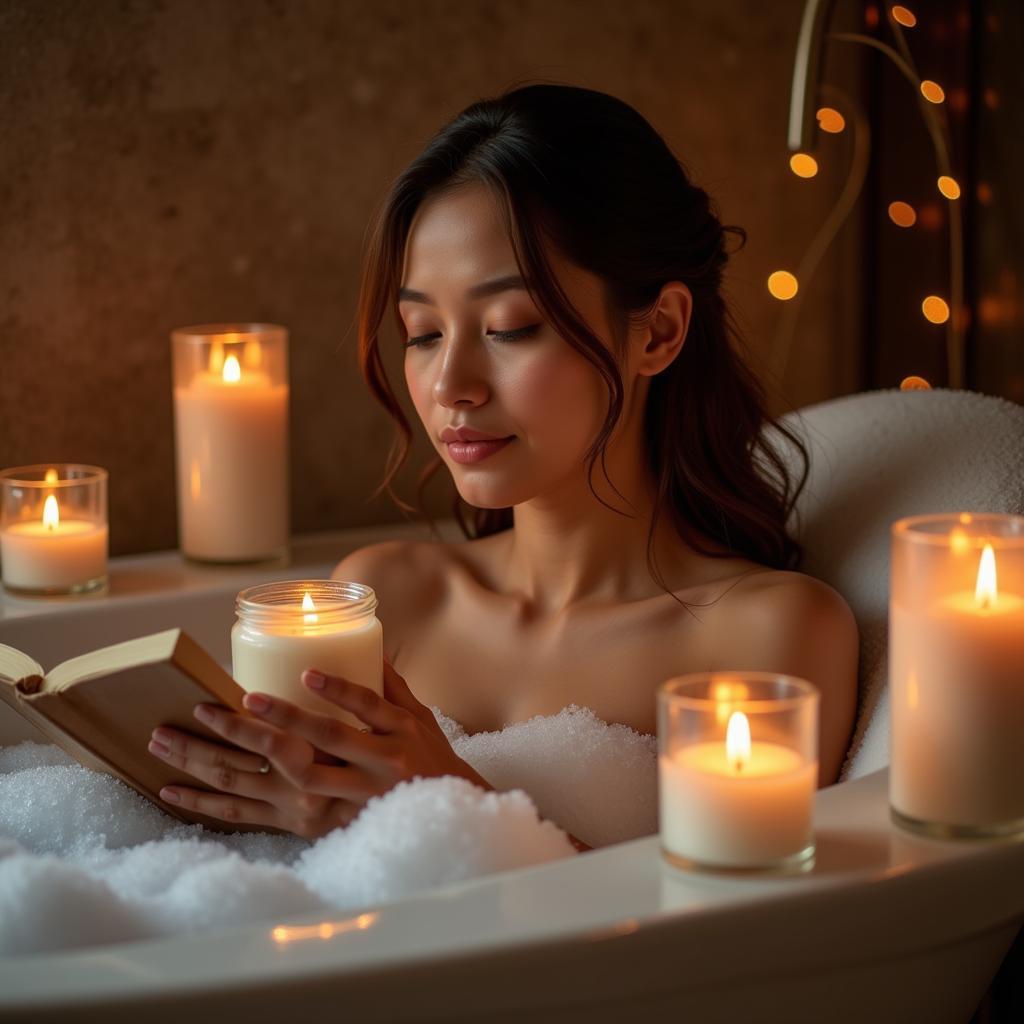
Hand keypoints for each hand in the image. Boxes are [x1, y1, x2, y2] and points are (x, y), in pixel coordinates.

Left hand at [147, 659, 488, 839]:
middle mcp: (363, 769)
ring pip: (265, 783)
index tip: (305, 674)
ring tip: (172, 739)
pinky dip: (207, 802)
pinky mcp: (310, 822)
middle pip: (300, 751)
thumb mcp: (420, 717)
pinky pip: (248, 815)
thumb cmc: (428, 756)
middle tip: (211, 706)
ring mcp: (330, 801)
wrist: (438, 811)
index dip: (337, 692)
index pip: (360, 711)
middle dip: (250, 727)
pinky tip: (171, 789)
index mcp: (392, 737)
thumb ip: (391, 684)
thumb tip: (370, 643)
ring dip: (210, 760)